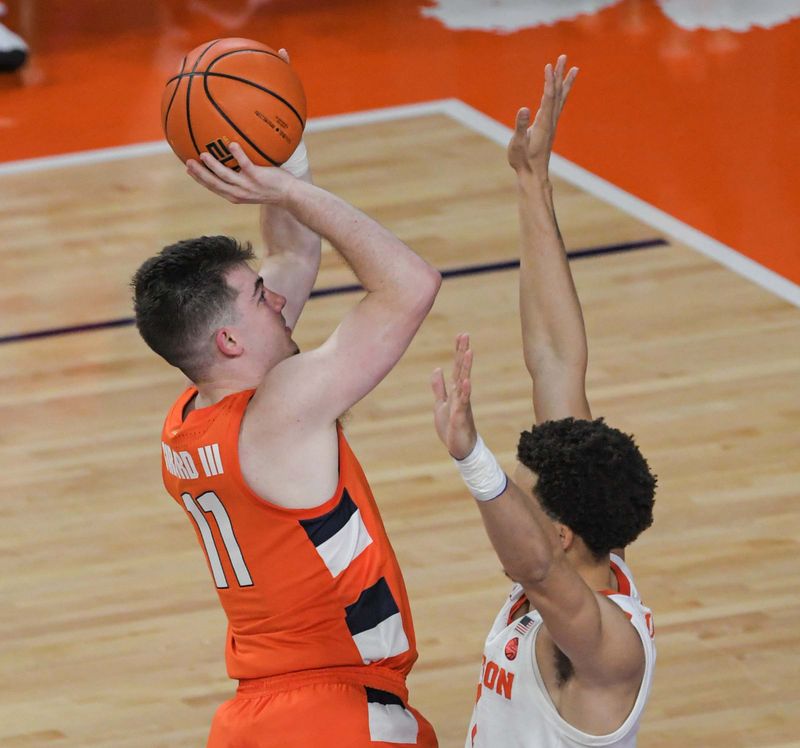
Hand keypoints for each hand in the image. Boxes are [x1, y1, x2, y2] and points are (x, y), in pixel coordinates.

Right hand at [186, 140, 293, 204]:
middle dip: (200, 174)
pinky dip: (238, 155)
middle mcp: (239, 193)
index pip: (214, 187)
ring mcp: (248, 185)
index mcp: (235, 195)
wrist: (290, 195)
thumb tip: (235, 156)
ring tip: (203, 154)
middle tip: (187, 162)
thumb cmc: (273, 188)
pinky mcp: (257, 177)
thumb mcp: (254, 185)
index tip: (189, 169)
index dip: (200, 179)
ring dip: (213, 165)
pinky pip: (245, 164)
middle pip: (214, 184)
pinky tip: (231, 144)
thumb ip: (243, 176)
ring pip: (225, 176)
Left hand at [431, 333, 478, 459]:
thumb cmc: (451, 426)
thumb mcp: (440, 404)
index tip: (460, 335)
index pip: (457, 367)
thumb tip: (437, 369)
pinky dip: (465, 391)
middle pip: (462, 369)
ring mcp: (462, 403)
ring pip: (464, 382)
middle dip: (463, 352)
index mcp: (455, 391)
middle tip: (465, 335)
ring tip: (469, 352)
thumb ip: (439, 387)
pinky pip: (463, 401)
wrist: (460, 447)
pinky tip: (466, 381)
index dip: (458, 351)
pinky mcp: (461, 415)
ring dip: (466, 367)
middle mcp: (460, 394)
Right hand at [508, 54, 577, 175]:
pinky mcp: (548, 128)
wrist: (533, 175)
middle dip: (560, 75)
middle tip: (564, 57)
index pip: (548, 97)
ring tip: (573, 68)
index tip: (550, 65)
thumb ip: (520, 127)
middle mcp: (550, 122)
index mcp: (543, 123)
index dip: (549, 81)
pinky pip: (557, 106)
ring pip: (560, 99)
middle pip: (557, 94)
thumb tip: (524, 109)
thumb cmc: (523, 161)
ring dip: (565, 82)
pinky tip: (561, 90)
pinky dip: (560, 94)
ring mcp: (551, 124)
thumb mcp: (517, 144)